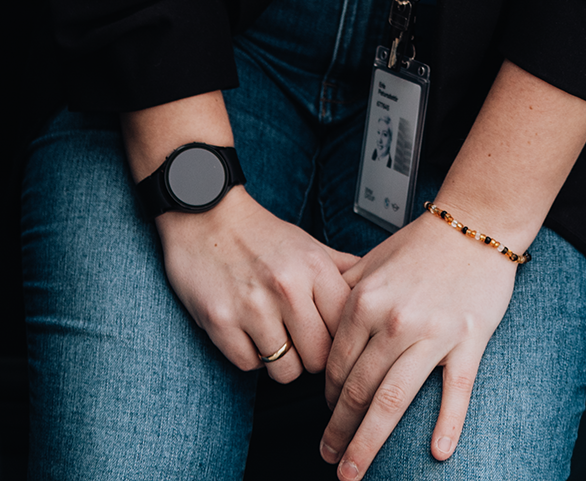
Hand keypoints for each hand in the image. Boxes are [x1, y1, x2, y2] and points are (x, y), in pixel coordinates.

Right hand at [156, 186, 359, 379]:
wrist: (206, 214)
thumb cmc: (260, 233)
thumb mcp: (309, 244)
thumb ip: (343, 269)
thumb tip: (379, 288)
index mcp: (314, 267)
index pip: (346, 330)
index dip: (340, 341)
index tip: (330, 340)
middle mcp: (287, 287)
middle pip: (318, 358)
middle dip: (311, 358)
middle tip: (301, 344)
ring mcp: (252, 306)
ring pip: (284, 370)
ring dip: (280, 362)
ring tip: (274, 338)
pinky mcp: (220, 322)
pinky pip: (248, 365)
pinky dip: (249, 356)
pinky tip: (247, 333)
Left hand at [319, 212, 518, 476]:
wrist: (475, 223)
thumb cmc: (423, 243)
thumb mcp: (371, 261)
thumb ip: (342, 292)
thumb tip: (316, 324)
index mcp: (366, 301)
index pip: (338, 366)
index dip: (328, 399)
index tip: (326, 417)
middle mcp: (394, 321)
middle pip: (358, 392)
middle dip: (338, 431)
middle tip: (328, 458)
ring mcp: (433, 334)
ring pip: (393, 401)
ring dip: (368, 442)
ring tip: (353, 470)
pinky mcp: (469, 341)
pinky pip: (456, 390)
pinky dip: (447, 424)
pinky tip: (437, 452)